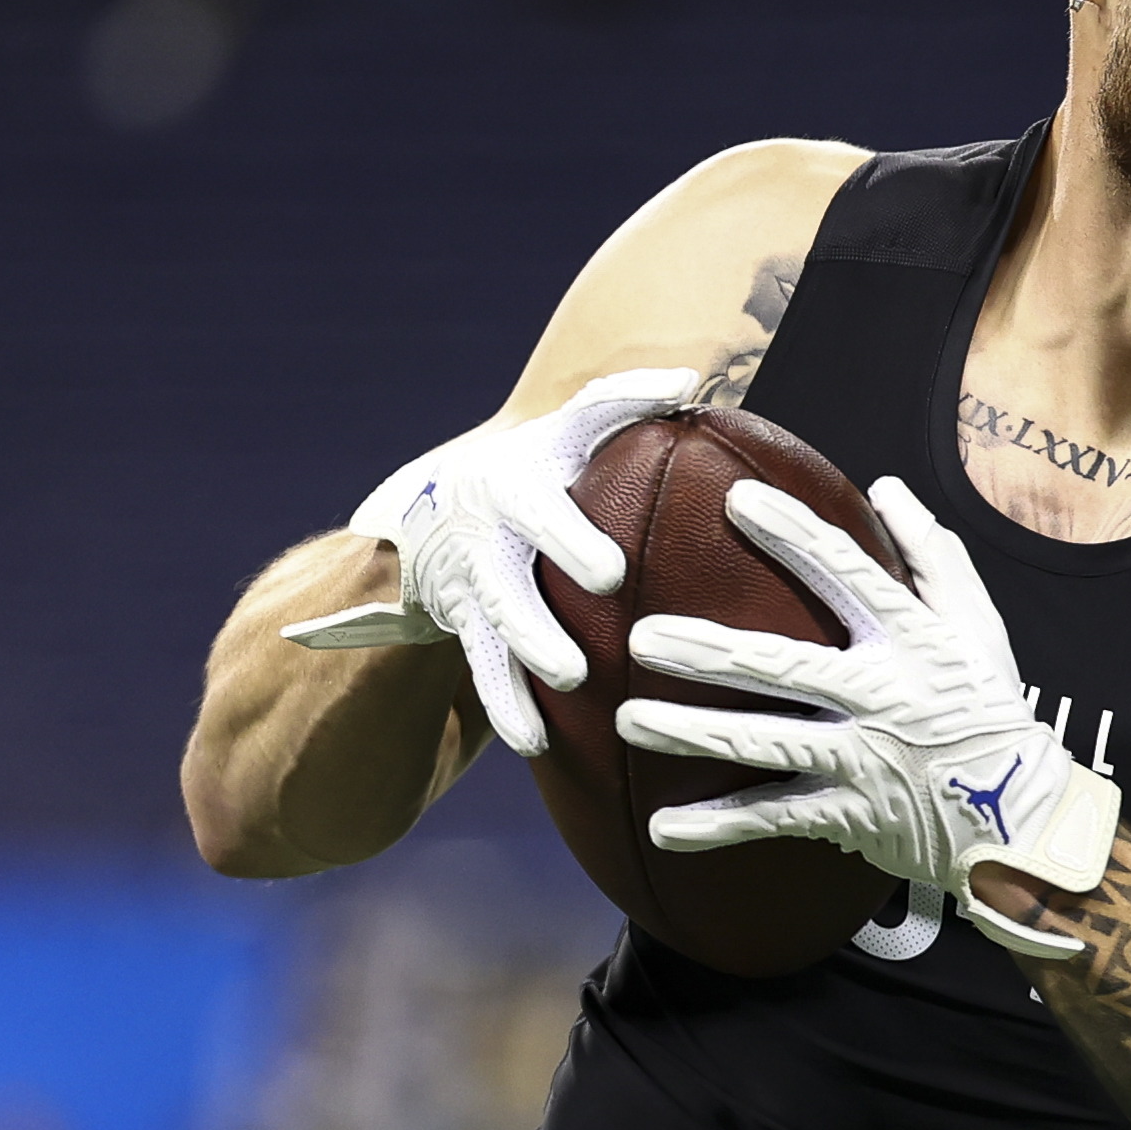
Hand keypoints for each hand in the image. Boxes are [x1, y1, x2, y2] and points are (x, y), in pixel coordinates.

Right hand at [281, 368, 697, 755]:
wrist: (441, 498)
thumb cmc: (538, 456)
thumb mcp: (568, 424)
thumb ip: (623, 400)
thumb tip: (689, 385)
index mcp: (513, 486)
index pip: (538, 514)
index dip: (567, 542)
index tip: (609, 576)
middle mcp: (484, 541)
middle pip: (505, 590)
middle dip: (536, 629)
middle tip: (577, 669)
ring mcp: (472, 590)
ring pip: (491, 640)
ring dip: (518, 679)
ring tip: (555, 714)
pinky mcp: (466, 627)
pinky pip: (482, 672)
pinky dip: (505, 707)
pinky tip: (537, 744)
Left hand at [613, 476, 1121, 957]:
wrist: (1022, 821)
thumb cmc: (992, 709)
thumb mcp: (980, 625)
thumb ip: (932, 554)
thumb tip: (884, 487)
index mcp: (914, 640)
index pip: (848, 574)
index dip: (793, 535)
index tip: (736, 500)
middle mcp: (885, 696)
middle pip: (786, 667)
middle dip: (712, 651)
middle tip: (643, 636)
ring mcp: (865, 760)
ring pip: (769, 742)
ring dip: (696, 733)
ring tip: (631, 720)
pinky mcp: (851, 815)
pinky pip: (776, 819)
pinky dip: (719, 827)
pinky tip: (662, 829)